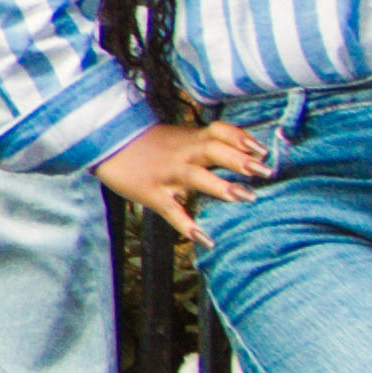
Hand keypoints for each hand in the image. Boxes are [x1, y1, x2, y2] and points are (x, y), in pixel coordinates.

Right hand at [99, 118, 276, 247]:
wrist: (105, 143)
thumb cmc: (147, 144)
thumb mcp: (177, 137)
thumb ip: (204, 144)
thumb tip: (242, 151)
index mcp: (190, 140)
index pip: (219, 132)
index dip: (241, 138)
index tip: (262, 150)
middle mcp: (183, 155)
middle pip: (213, 151)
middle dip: (240, 161)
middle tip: (266, 171)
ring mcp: (168, 175)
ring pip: (197, 178)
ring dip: (222, 187)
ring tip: (247, 197)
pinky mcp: (152, 194)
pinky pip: (172, 211)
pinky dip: (188, 226)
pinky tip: (205, 239)